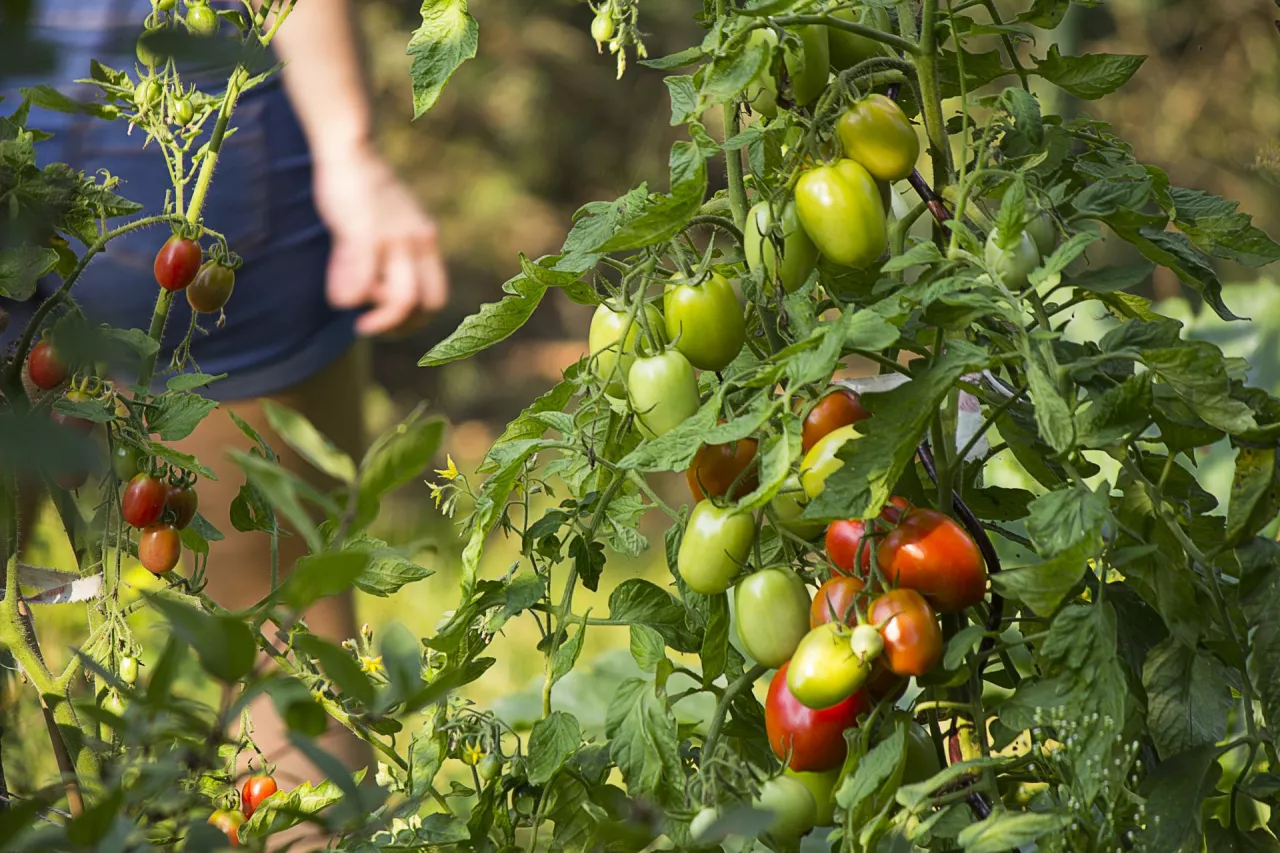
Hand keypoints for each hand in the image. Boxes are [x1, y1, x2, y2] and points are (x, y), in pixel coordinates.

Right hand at [312, 146, 447, 335]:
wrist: (351, 148)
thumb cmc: (363, 186)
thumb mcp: (392, 219)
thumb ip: (392, 250)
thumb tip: (378, 284)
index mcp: (426, 239)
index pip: (437, 296)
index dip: (418, 319)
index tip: (393, 323)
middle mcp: (417, 241)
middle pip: (425, 304)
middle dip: (401, 326)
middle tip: (373, 328)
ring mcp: (393, 239)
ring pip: (399, 300)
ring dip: (379, 321)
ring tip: (358, 320)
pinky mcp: (364, 234)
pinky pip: (361, 284)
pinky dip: (348, 298)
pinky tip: (337, 297)